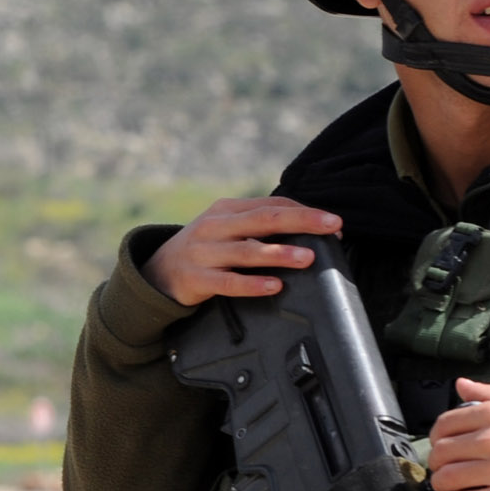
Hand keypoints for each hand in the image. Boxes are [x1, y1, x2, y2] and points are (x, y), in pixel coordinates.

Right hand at [142, 197, 341, 306]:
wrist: (156, 272)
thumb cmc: (205, 249)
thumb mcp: (227, 229)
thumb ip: (259, 227)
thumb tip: (309, 232)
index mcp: (227, 209)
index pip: (272, 204)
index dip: (305, 213)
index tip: (333, 223)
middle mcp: (215, 226)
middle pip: (264, 219)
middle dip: (302, 222)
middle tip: (331, 226)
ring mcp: (204, 252)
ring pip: (247, 251)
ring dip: (280, 253)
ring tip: (308, 258)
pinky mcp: (196, 279)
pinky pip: (228, 282)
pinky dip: (252, 284)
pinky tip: (274, 285)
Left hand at [426, 378, 489, 490]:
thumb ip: (487, 393)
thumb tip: (460, 384)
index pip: (444, 425)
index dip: (436, 437)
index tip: (440, 444)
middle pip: (442, 453)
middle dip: (437, 462)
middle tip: (443, 466)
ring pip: (449, 478)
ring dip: (443, 483)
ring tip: (449, 483)